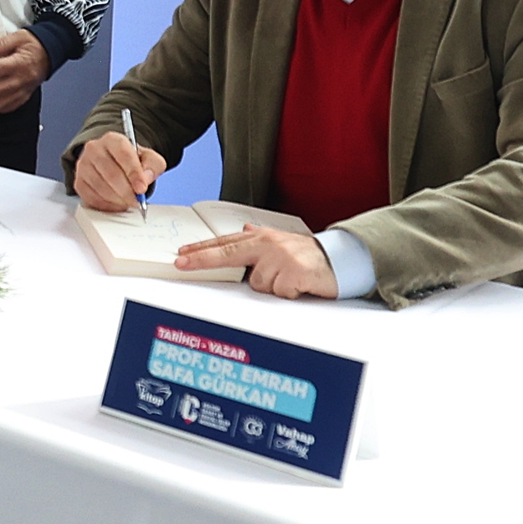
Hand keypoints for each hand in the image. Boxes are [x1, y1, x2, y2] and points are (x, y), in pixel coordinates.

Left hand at [0, 29, 49, 113]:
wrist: (51, 51)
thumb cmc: (34, 43)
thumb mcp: (18, 37)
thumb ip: (1, 43)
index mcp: (19, 63)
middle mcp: (22, 78)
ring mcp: (26, 87)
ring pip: (6, 101)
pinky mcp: (27, 93)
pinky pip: (15, 104)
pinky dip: (3, 109)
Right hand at [73, 130, 164, 211]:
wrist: (115, 164)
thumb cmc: (131, 162)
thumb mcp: (149, 159)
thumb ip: (153, 166)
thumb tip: (145, 179)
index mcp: (113, 139)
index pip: (123, 154)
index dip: (133, 173)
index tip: (141, 188)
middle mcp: (94, 149)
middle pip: (110, 173)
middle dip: (127, 191)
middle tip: (137, 201)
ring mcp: (83, 165)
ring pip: (101, 187)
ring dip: (118, 199)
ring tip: (128, 201)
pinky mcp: (79, 182)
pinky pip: (91, 198)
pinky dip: (107, 205)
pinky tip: (116, 203)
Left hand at [178, 225, 336, 297]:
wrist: (341, 259)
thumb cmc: (307, 254)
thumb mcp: (281, 242)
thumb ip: (259, 239)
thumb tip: (243, 230)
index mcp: (262, 237)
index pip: (225, 243)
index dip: (202, 249)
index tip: (182, 255)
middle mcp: (268, 244)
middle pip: (227, 253)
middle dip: (201, 259)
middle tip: (182, 263)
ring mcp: (281, 258)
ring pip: (257, 283)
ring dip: (271, 287)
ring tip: (287, 280)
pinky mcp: (294, 272)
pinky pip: (278, 292)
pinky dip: (287, 293)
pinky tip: (298, 285)